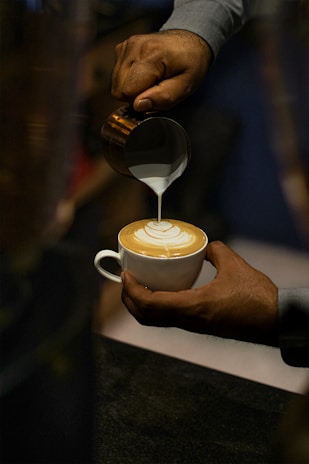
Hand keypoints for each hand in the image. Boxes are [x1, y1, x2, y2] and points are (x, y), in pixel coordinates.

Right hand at [111, 30, 212, 111]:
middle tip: (154, 88)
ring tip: (151, 79)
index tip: (155, 94)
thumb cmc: (190, 64)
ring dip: (132, 87)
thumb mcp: (185, 86)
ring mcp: (126, 46)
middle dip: (135, 95)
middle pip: (119, 89)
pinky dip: (129, 79)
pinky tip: (145, 73)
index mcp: (151, 55)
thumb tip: (138, 105)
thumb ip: (163, 98)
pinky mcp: (122, 48)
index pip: (128, 92)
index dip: (140, 101)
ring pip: (116, 83)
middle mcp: (134, 47)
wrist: (190, 41)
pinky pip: (117, 75)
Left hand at [121, 241, 278, 345]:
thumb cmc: (256, 297)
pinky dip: (156, 308)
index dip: (132, 290)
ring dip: (141, 305)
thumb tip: (204, 246)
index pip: (150, 303)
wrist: (274, 321)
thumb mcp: (234, 265)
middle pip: (146, 317)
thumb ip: (216, 251)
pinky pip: (168, 320)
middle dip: (130, 299)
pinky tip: (160, 292)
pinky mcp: (199, 326)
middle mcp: (188, 320)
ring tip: (138, 286)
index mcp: (193, 306)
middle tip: (126, 279)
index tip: (125, 274)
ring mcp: (193, 326)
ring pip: (156, 321)